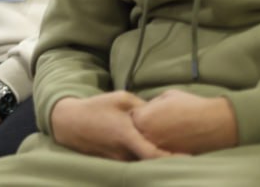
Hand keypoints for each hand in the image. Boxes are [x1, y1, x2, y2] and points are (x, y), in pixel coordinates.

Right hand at [49, 92, 173, 161]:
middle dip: (167, 156)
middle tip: (185, 150)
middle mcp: (124, 151)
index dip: (172, 158)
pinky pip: (134, 159)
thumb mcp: (120, 98)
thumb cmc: (96, 107)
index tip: (189, 158)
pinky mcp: (115, 161)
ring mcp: (119, 159)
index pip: (153, 153)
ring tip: (168, 146)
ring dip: (154, 155)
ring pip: (143, 160)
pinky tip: (146, 145)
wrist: (70, 122)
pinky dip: (142, 155)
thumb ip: (143, 107)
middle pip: (152, 160)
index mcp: (127, 135)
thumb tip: (161, 113)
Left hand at [131, 89, 236, 153]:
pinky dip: (164, 146)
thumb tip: (145, 109)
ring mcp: (158, 148)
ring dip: (153, 137)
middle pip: (137, 132)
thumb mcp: (165, 96)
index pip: (131, 117)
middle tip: (158, 122)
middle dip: (144, 126)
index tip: (149, 112)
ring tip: (168, 130)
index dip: (140, 114)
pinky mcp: (170, 157)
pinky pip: (160, 151)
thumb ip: (151, 104)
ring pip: (148, 143)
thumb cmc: (191, 105)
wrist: (214, 122)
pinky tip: (174, 138)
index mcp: (142, 118)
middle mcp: (146, 135)